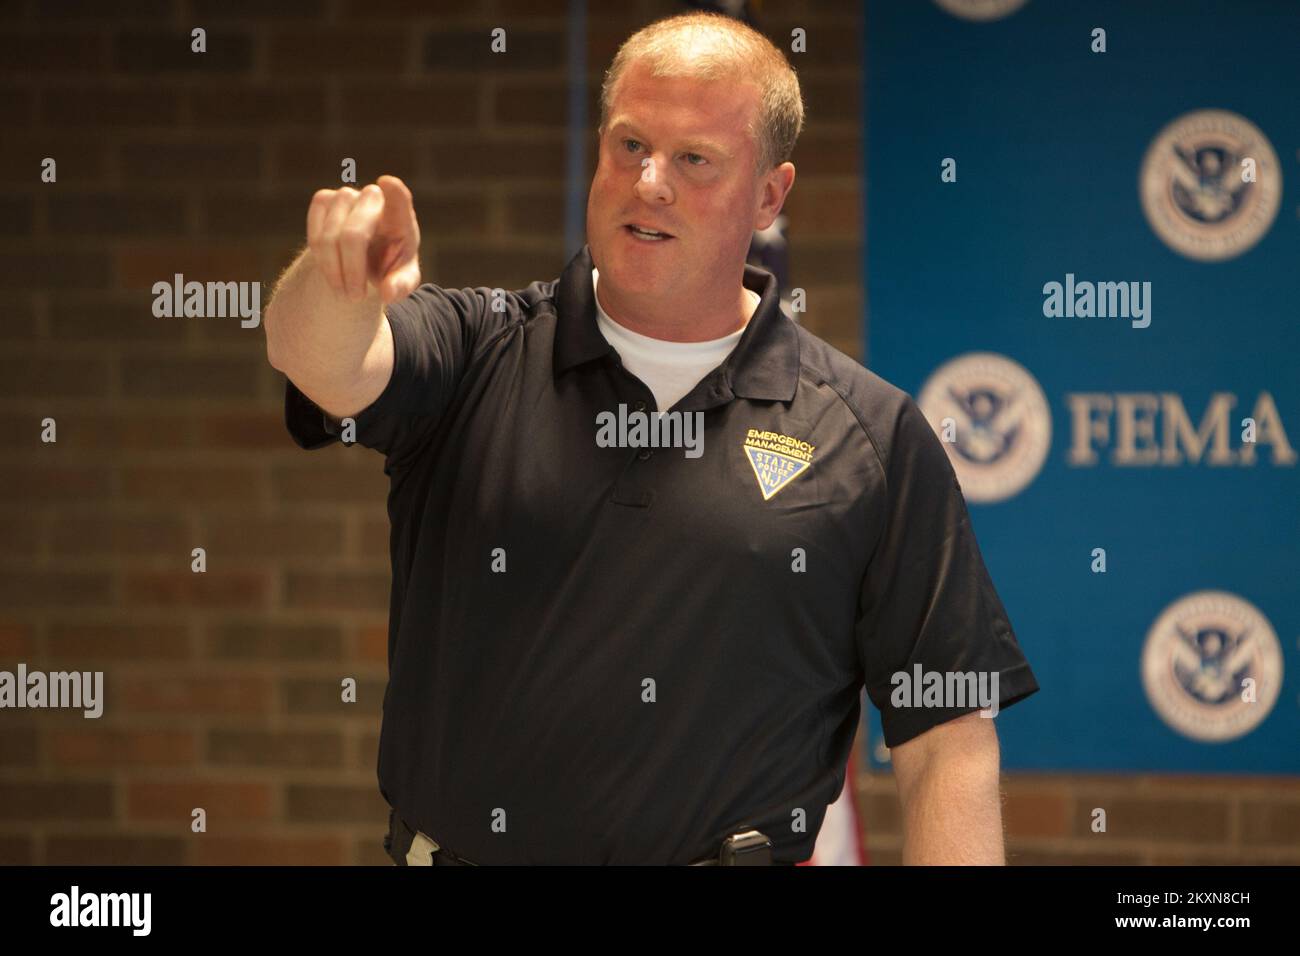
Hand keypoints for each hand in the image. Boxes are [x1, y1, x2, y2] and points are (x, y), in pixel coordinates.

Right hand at [306, 174, 421, 303]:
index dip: (393, 193)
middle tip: (355, 298)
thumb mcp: (402, 280)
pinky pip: (314, 234)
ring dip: (334, 271)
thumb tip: (387, 292)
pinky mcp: (324, 199)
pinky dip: (322, 260)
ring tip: (345, 291)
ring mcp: (347, 195)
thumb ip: (401, 287)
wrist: (366, 255)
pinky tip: (334, 270)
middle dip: (351, 271)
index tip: (387, 183)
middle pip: (353, 235)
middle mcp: (374, 199)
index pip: (399, 200)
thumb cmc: (390, 265)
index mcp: (400, 218)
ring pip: (329, 238)